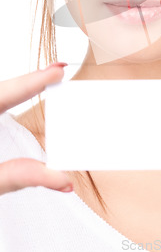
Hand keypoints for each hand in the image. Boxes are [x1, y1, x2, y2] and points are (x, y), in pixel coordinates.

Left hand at [0, 64, 72, 194]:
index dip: (32, 82)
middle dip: (30, 79)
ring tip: (48, 78)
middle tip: (59, 71)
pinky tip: (23, 94)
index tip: (58, 71)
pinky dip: (11, 96)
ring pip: (0, 94)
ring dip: (21, 87)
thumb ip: (20, 177)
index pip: (3, 93)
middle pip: (3, 90)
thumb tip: (63, 180)